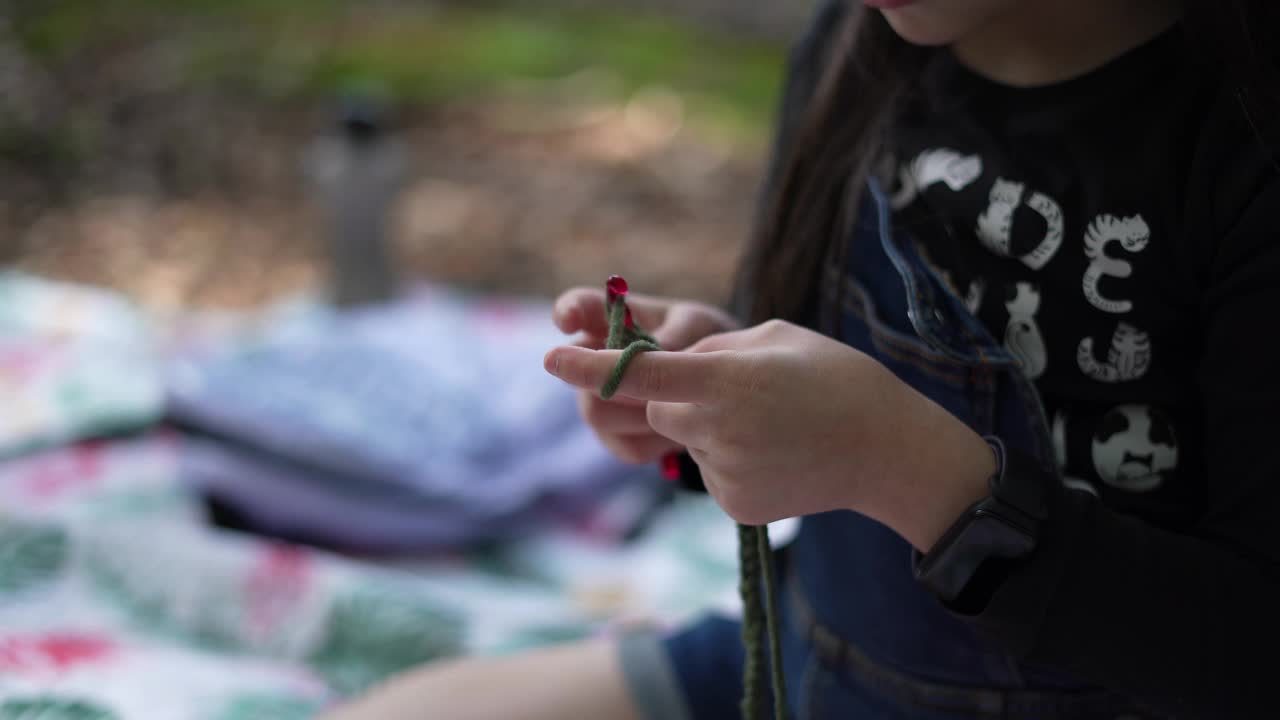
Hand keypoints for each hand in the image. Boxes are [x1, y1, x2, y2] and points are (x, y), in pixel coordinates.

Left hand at [544, 319, 996, 550]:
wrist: (889, 452)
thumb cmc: (837, 379)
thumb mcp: (774, 338)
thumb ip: (713, 348)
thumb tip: (669, 367)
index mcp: (727, 380)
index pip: (641, 372)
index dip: (591, 365)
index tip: (549, 356)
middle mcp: (718, 430)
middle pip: (660, 406)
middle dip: (679, 393)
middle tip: (740, 388)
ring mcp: (725, 474)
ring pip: (686, 438)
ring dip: (710, 425)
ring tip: (772, 424)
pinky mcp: (734, 505)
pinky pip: (708, 469)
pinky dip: (729, 457)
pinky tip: (774, 454)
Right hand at [551, 286, 739, 463]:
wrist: (721, 386)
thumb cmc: (704, 341)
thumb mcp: (700, 326)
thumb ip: (678, 334)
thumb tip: (657, 349)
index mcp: (613, 320)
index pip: (577, 308)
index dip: (568, 313)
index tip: (567, 322)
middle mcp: (595, 360)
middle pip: (580, 376)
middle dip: (620, 382)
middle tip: (659, 384)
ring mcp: (600, 401)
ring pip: (599, 414)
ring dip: (644, 414)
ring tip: (683, 405)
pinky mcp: (616, 438)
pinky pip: (627, 446)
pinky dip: (659, 441)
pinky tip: (682, 431)